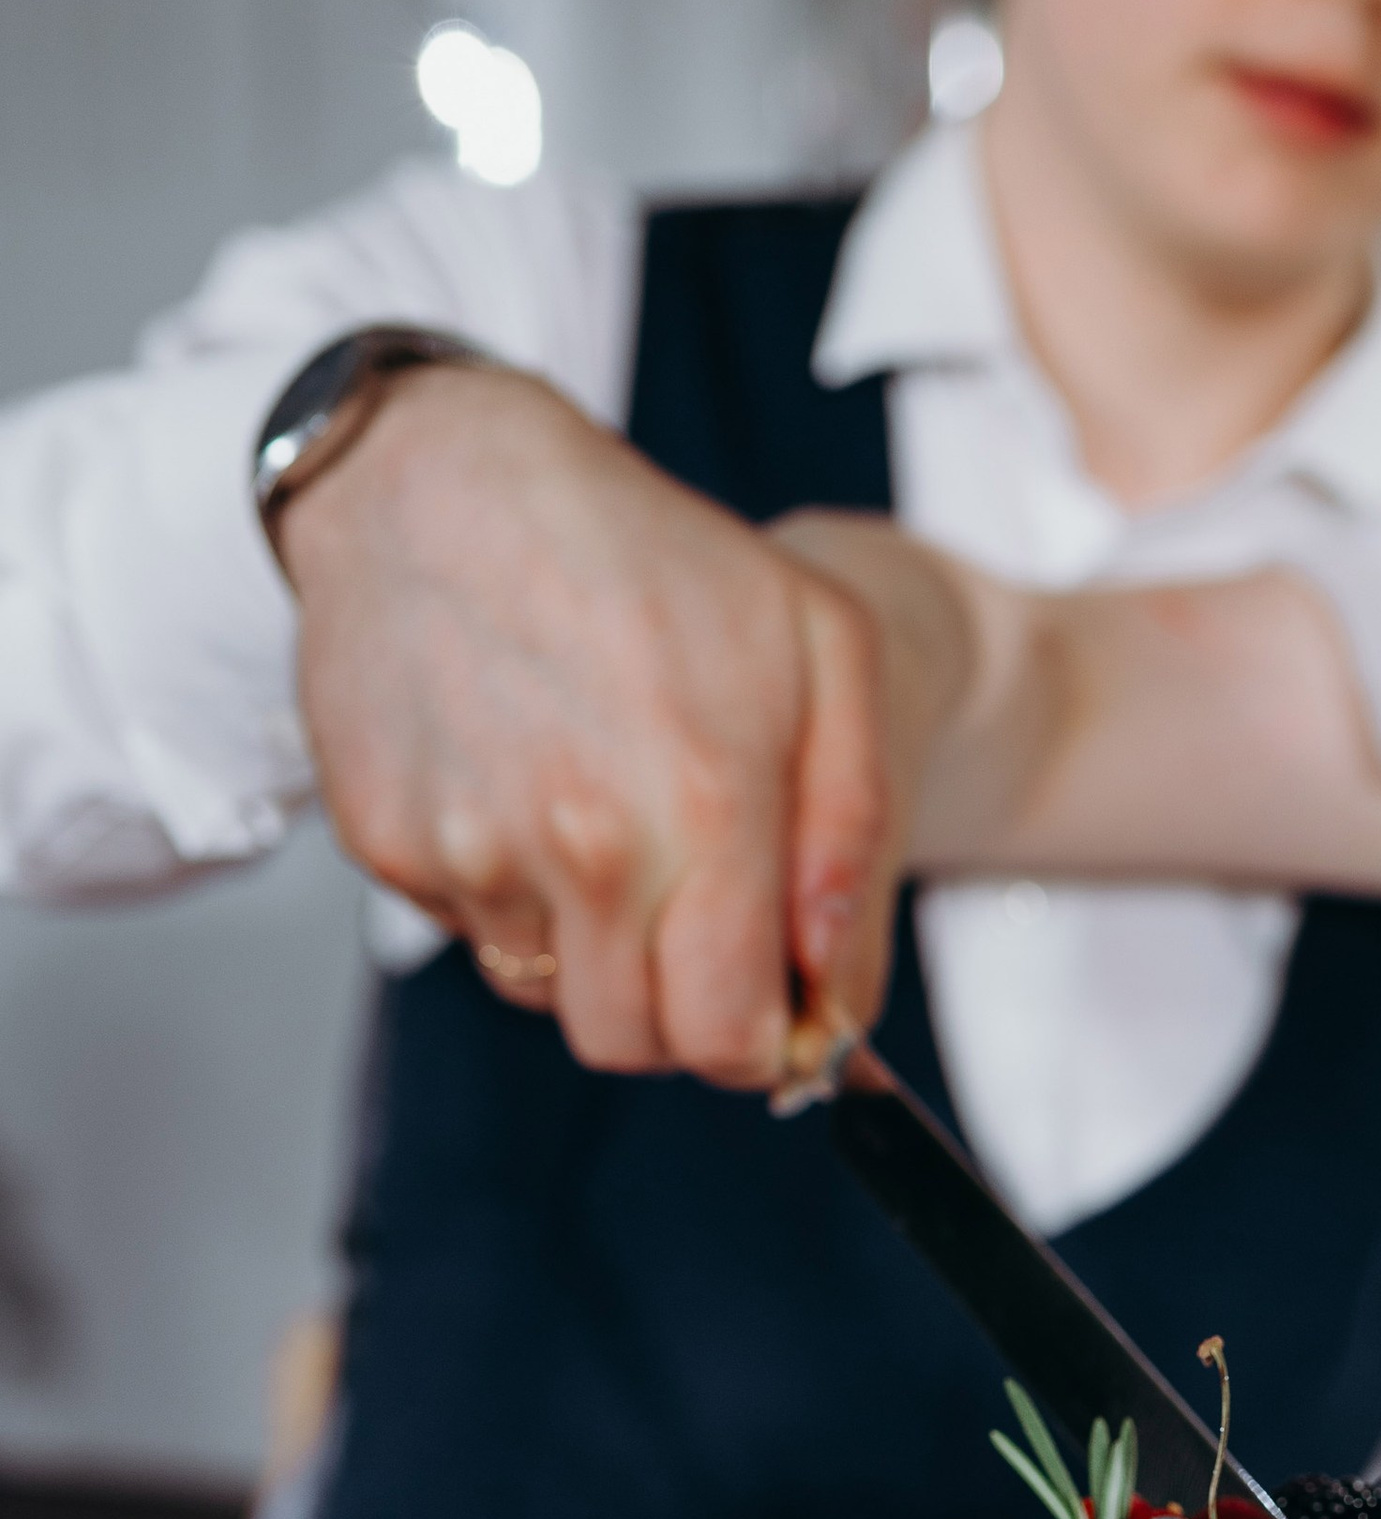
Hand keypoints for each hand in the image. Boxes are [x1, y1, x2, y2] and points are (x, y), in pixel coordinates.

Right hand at [281, 365, 907, 1086]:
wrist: (441, 474)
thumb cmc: (652, 556)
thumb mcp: (826, 651)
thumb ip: (856, 839)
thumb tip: (838, 999)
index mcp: (703, 810)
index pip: (729, 1044)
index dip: (758, 1039)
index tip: (763, 991)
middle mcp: (579, 850)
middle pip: (634, 1045)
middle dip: (675, 1007)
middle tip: (690, 909)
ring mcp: (469, 852)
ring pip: (549, 996)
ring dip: (589, 947)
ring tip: (602, 816)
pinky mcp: (387, 843)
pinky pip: (471, 931)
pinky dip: (506, 891)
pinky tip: (520, 784)